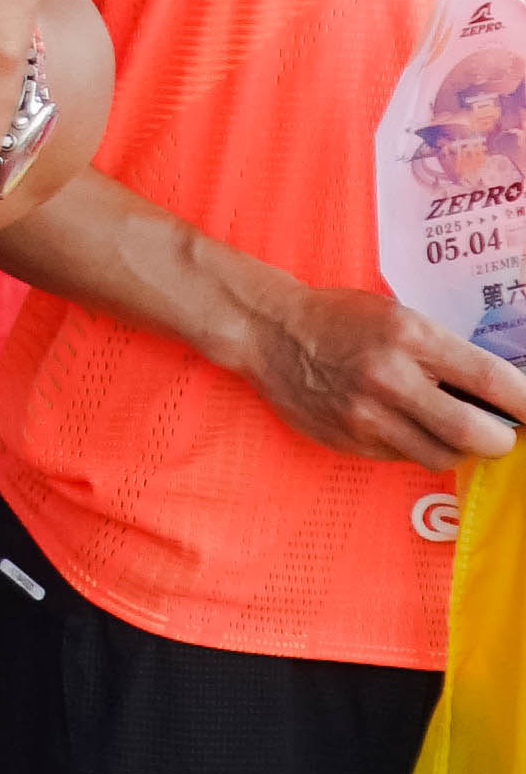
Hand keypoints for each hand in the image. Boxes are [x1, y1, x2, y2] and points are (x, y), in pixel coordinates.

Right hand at [242, 283, 525, 469]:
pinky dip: (417, 447)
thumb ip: (444, 353)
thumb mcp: (399, 317)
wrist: (271, 332)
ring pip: (440, 456)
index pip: (491, 381)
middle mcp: (390, 379)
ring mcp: (367, 416)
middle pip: (471, 434)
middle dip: (500, 441)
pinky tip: (406, 425)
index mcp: (411, 337)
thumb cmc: (341, 318)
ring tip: (452, 429)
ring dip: (459, 449)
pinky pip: (403, 457)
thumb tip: (498, 393)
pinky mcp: (350, 441)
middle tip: (502, 434)